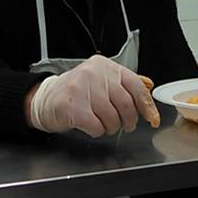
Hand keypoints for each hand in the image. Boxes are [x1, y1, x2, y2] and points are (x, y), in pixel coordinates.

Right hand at [27, 55, 159, 136]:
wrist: (45, 99)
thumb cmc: (77, 92)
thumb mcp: (101, 82)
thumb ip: (124, 85)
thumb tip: (149, 91)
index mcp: (105, 66)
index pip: (135, 85)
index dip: (146, 105)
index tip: (152, 118)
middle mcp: (94, 73)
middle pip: (125, 104)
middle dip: (128, 121)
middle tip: (124, 125)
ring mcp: (81, 89)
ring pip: (112, 118)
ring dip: (111, 127)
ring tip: (103, 124)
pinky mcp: (71, 106)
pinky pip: (96, 126)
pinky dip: (97, 131)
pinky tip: (91, 126)